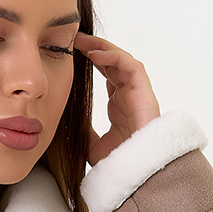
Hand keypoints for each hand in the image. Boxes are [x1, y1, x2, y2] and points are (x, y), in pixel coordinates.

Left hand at [74, 34, 160, 165]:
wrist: (138, 171)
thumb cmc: (122, 163)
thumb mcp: (93, 147)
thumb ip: (84, 134)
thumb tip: (68, 127)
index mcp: (119, 104)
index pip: (106, 73)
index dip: (91, 60)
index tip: (73, 53)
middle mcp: (129, 94)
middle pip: (112, 62)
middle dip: (94, 47)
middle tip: (75, 39)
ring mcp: (137, 91)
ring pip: (121, 59)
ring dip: (102, 47)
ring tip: (82, 41)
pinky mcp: (143, 90)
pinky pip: (129, 65)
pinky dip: (113, 57)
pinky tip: (95, 55)